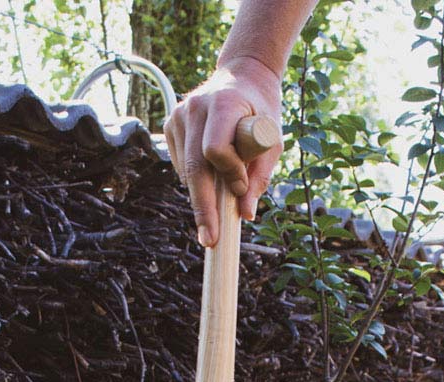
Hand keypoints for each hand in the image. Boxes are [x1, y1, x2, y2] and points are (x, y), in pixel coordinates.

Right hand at [163, 56, 282, 247]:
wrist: (243, 79)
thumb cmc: (262, 113)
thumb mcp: (273, 142)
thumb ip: (260, 177)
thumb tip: (245, 213)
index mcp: (223, 104)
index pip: (215, 149)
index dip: (230, 174)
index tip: (242, 187)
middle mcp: (194, 107)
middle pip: (195, 166)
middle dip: (203, 208)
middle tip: (209, 240)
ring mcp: (179, 115)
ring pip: (187, 170)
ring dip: (205, 191)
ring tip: (225, 184)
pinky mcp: (171, 125)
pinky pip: (182, 166)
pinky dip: (197, 178)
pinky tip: (212, 169)